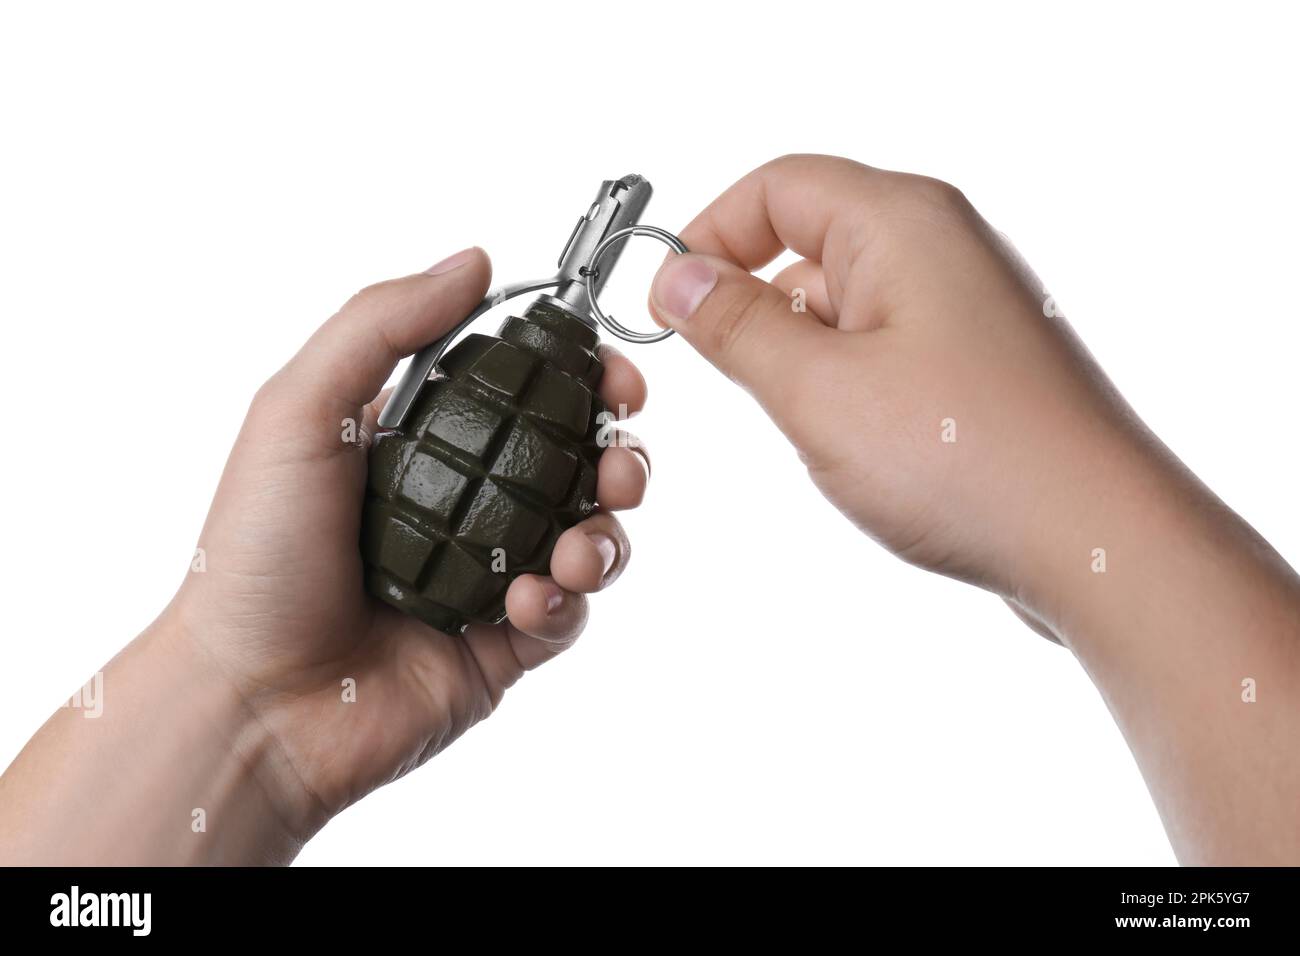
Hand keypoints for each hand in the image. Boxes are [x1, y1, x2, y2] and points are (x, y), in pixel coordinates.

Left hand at [0, 247, 648, 863]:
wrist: (247, 702)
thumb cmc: (255, 559)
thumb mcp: (298, 411)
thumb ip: (383, 326)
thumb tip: (475, 260)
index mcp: (424, 443)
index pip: (525, 394)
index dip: (581, 379)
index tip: (612, 377)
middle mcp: (464, 506)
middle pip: (577, 464)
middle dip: (619, 456)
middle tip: (620, 463)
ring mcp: (487, 577)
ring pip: (590, 537)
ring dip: (604, 533)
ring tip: (576, 548)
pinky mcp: (502, 647)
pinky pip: (568, 614)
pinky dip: (564, 601)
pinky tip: (526, 601)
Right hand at [649, 155, 1299, 863]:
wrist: (1096, 540)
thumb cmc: (971, 460)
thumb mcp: (816, 390)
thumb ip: (736, 326)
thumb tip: (680, 280)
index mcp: (902, 222)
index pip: (776, 187)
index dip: (710, 236)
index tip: (670, 302)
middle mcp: (941, 246)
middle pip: (809, 237)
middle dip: (755, 302)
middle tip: (731, 374)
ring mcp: (964, 303)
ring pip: (844, 300)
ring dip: (802, 353)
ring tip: (816, 424)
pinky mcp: (976, 359)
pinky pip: (883, 344)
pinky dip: (846, 381)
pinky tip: (858, 443)